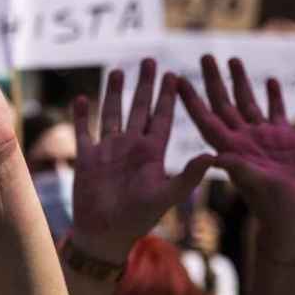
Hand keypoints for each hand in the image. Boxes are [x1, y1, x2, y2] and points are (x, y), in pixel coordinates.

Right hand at [71, 59, 212, 263]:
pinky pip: (84, 131)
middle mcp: (131, 146)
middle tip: (150, 60)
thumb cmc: (138, 219)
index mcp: (152, 153)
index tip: (174, 74)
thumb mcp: (167, 196)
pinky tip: (82, 98)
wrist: (105, 234)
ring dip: (114, 93)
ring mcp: (108, 150)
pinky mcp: (87, 157)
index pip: (162, 117)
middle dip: (144, 85)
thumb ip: (188, 176)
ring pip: (112, 114)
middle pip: (139, 109)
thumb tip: (212, 156)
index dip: (168, 96)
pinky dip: (81, 115)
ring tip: (119, 70)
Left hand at [179, 56, 294, 261]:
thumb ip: (238, 170)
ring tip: (232, 59)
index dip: (191, 100)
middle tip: (204, 56)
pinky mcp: (284, 138)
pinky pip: (275, 110)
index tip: (177, 80)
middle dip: (213, 80)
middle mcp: (242, 139)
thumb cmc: (276, 206)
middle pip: (223, 103)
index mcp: (230, 148)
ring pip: (247, 101)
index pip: (205, 118)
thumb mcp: (256, 186)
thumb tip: (215, 157)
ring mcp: (262, 137)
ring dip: (240, 81)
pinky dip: (272, 95)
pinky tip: (268, 79)